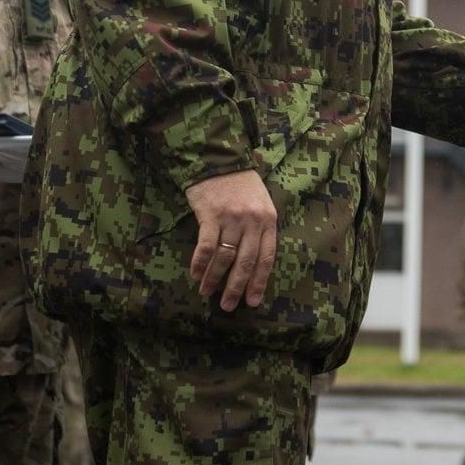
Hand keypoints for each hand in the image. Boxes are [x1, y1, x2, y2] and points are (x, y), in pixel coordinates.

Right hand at [185, 169, 279, 311]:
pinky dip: (200, 263)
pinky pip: (206, 245)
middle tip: (228, 306)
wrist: (220, 159)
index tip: (252, 301)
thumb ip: (260, 230)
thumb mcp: (261, 204)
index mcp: (268, 220)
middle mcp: (252, 221)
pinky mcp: (211, 214)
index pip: (266, 257)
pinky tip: (195, 274)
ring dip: (214, 278)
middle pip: (245, 262)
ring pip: (224, 257)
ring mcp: (231, 218)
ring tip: (206, 293)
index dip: (259, 282)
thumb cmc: (241, 185)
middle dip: (236, 288)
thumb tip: (253, 265)